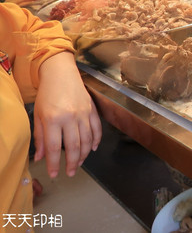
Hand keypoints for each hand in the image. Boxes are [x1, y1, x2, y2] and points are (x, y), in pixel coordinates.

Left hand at [33, 52, 101, 177]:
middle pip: (74, 146)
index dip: (55, 163)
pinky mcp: (92, 110)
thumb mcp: (38, 115)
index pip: (55, 147)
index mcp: (53, 119)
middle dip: (73, 163)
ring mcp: (84, 113)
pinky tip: (92, 149)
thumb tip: (41, 157)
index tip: (54, 173)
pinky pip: (97, 129)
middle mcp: (70, 117)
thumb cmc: (47, 94)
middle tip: (70, 173)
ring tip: (79, 163)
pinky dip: (96, 141)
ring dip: (84, 155)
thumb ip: (40, 137)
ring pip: (87, 140)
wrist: (61, 74)